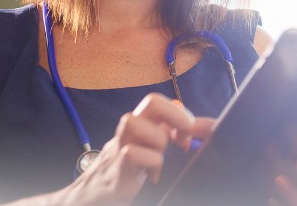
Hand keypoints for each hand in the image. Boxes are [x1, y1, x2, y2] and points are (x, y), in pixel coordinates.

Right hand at [57, 93, 198, 204]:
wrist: (86, 202)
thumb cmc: (125, 176)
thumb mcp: (151, 153)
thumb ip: (175, 137)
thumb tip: (210, 127)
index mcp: (140, 127)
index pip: (160, 101)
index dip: (180, 113)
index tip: (188, 136)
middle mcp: (128, 133)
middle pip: (151, 102)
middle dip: (176, 115)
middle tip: (182, 139)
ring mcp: (118, 150)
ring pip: (133, 121)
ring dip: (157, 139)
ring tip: (161, 158)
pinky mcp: (114, 173)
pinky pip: (130, 154)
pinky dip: (149, 162)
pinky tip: (152, 177)